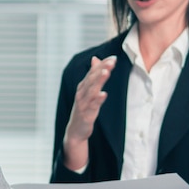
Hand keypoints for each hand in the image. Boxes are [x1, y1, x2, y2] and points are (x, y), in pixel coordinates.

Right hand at [62, 55, 116, 170]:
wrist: (75, 130)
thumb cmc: (83, 108)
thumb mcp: (87, 90)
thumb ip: (92, 75)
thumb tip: (95, 59)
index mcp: (83, 86)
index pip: (93, 72)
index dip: (102, 64)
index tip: (113, 57)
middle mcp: (81, 93)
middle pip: (92, 78)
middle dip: (102, 69)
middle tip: (112, 61)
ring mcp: (83, 103)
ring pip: (92, 90)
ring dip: (99, 81)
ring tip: (106, 72)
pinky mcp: (86, 114)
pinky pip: (92, 106)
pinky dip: (97, 100)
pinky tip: (104, 94)